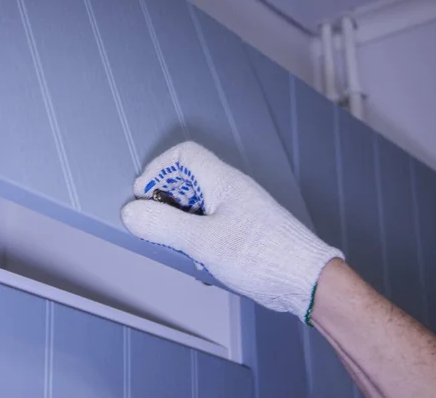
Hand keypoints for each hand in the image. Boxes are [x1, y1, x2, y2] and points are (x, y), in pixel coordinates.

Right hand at [121, 142, 342, 321]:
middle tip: (159, 230)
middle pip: (186, 182)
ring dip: (181, 228)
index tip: (143, 197)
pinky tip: (203, 263)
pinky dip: (197, 241)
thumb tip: (130, 212)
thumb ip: (164, 226)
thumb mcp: (204, 242)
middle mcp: (230, 190)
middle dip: (165, 204)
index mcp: (223, 181)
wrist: (305, 281)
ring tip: (185, 251)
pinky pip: (209, 226)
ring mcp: (237, 211)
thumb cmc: (262, 255)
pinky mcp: (241, 231)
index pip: (184, 155)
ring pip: (196, 208)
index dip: (158, 170)